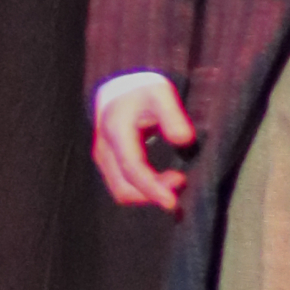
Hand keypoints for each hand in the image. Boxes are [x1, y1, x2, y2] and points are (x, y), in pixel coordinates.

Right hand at [93, 75, 195, 210]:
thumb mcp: (162, 94)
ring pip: (122, 191)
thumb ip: (172, 116)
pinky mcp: (110, 164)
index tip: (173, 201)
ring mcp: (105, 159)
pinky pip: (124, 185)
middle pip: (124, 188)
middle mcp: (105, 150)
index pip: (132, 169)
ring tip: (177, 181)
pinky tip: (165, 182)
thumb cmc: (143, 90)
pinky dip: (144, 189)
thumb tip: (184, 140)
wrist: (120, 88)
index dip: (152, 188)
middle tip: (182, 182)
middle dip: (153, 194)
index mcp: (116, 132)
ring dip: (149, 194)